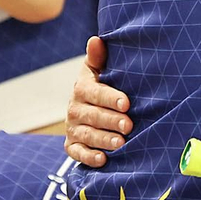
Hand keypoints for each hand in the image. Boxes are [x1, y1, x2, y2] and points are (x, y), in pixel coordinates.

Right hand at [65, 36, 134, 166]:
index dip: (110, 98)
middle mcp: (75, 108)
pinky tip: (102, 159)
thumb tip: (96, 39)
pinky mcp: (72, 145)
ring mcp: (73, 128)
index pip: (95, 93)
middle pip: (92, 116)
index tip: (127, 103)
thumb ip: (98, 57)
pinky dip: (88, 157)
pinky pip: (76, 153)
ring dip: (103, 139)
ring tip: (120, 143)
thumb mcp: (98, 69)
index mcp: (82, 88)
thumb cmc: (102, 84)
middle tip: (128, 125)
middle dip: (111, 121)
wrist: (89, 105)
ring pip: (87, 135)